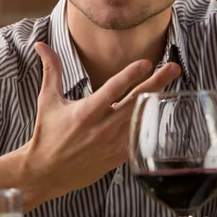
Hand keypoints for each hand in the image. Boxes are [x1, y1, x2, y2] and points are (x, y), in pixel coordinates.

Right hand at [23, 42, 179, 202]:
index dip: (131, 75)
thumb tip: (42, 45)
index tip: (146, 63)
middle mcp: (102, 128)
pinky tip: (161, 111)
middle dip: (156, 83)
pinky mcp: (117, 157)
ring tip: (172, 84)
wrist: (46, 171)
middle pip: (135, 102)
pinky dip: (149, 124)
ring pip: (141, 118)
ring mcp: (112, 144)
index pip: (113, 89)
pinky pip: (139, 138)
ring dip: (157, 101)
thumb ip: (52, 71)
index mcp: (86, 112)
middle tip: (173, 68)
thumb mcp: (48, 100)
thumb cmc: (47, 133)